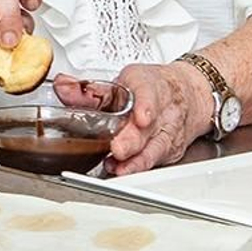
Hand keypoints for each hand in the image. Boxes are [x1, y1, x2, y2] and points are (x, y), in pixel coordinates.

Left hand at [83, 62, 213, 174]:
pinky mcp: (171, 151)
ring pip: (155, 149)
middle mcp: (164, 112)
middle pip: (149, 129)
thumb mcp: (125, 79)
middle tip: (117, 148)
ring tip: (117, 166)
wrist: (189, 94)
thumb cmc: (154, 85)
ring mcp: (169, 133)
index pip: (150, 95)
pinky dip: (140, 167)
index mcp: (151, 87)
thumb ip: (91, 88)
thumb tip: (63, 86)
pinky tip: (123, 171)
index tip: (142, 117)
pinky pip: (157, 161)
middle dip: (133, 141)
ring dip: (136, 160)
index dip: (146, 107)